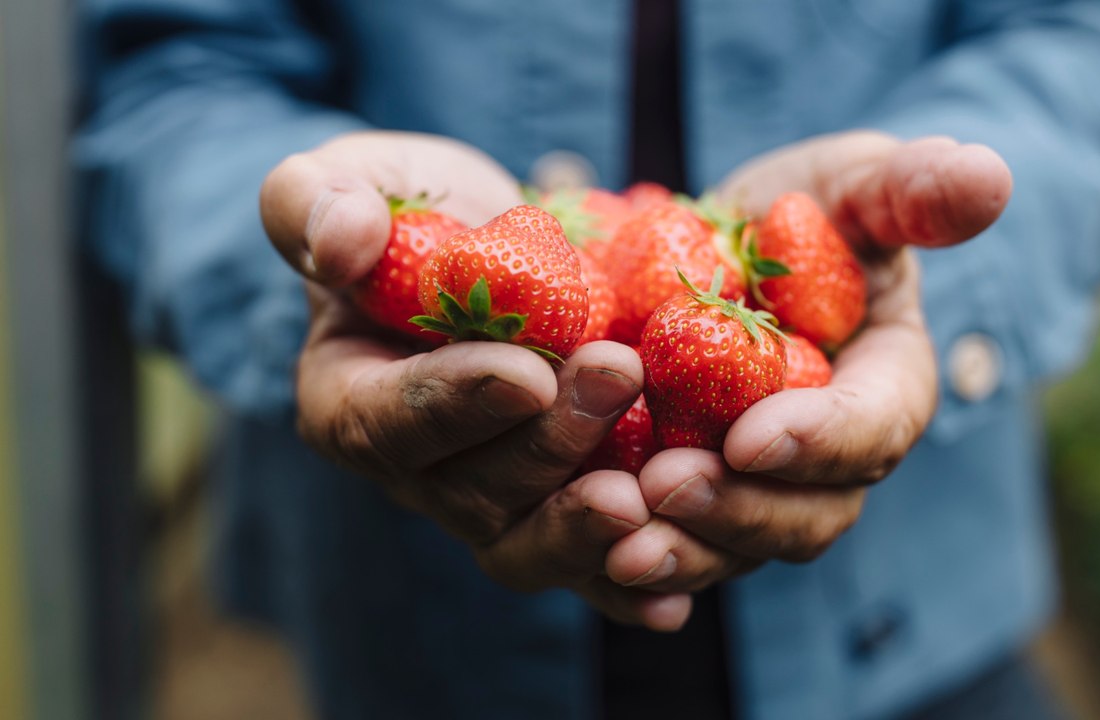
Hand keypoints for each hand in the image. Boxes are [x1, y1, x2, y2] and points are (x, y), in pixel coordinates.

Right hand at [260, 131, 690, 629]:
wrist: (485, 249)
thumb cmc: (408, 210)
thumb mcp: (351, 179)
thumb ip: (319, 201)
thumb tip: (342, 242)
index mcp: (350, 400)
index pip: (387, 421)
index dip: (455, 404)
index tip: (527, 373)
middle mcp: (416, 472)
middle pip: (472, 491)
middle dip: (548, 443)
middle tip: (620, 375)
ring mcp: (488, 502)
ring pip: (526, 544)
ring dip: (585, 527)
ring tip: (648, 498)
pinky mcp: (554, 509)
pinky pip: (585, 567)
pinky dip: (625, 585)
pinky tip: (673, 595)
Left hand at [598, 133, 1012, 595]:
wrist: (721, 254)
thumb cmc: (804, 213)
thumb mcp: (854, 183)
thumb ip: (913, 188)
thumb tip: (987, 179)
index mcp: (885, 386)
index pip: (873, 427)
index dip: (820, 440)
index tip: (751, 437)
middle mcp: (830, 459)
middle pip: (807, 513)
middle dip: (740, 511)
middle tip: (666, 486)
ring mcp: (763, 489)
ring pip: (738, 547)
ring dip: (683, 552)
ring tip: (619, 544)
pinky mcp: (698, 499)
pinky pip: (678, 546)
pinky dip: (639, 564)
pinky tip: (593, 559)